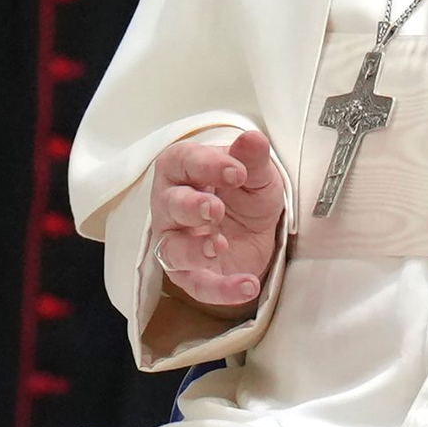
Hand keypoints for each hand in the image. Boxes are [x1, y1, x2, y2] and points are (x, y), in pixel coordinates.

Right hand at [149, 130, 283, 311]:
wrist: (257, 226)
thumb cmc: (246, 190)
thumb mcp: (257, 172)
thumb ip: (253, 157)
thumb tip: (251, 138)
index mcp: (184, 170)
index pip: (183, 162)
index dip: (207, 165)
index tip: (237, 171)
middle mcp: (171, 205)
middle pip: (170, 204)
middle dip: (191, 206)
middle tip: (215, 209)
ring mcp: (177, 241)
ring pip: (171, 248)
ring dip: (193, 249)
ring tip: (219, 245)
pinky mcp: (189, 273)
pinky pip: (197, 284)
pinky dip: (220, 289)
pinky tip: (246, 285)